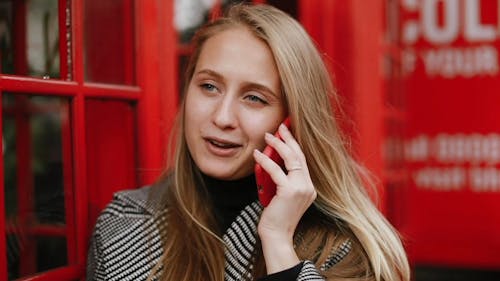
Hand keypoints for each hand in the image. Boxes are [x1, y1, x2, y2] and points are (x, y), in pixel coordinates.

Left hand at [253, 122, 316, 272]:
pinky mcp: (289, 192)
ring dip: (278, 145)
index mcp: (308, 187)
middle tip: (280, 127)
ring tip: (268, 135)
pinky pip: (276, 171)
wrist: (276, 236)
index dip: (295, 145)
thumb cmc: (275, 217)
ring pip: (291, 159)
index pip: (302, 161)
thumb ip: (281, 179)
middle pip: (300, 156)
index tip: (287, 132)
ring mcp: (301, 189)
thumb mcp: (281, 195)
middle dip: (289, 139)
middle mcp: (308, 187)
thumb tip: (271, 159)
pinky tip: (257, 154)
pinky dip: (266, 160)